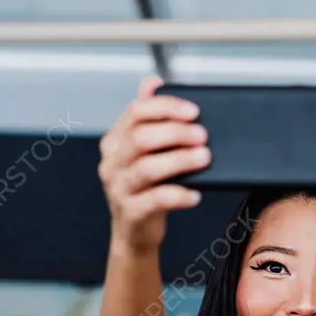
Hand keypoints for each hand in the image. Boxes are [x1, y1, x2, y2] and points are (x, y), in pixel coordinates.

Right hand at [98, 76, 210, 253]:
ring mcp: (118, 188)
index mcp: (114, 141)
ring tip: (203, 158)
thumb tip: (152, 82)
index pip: (136, 112)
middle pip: (141, 137)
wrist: (135, 234)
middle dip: (176, 132)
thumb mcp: (144, 152)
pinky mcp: (130, 212)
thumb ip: (147, 119)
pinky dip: (178, 195)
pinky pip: (155, 200)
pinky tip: (195, 194)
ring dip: (179, 160)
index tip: (193, 111)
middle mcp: (112, 162)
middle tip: (203, 135)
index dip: (166, 107)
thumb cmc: (144, 189)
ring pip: (147, 167)